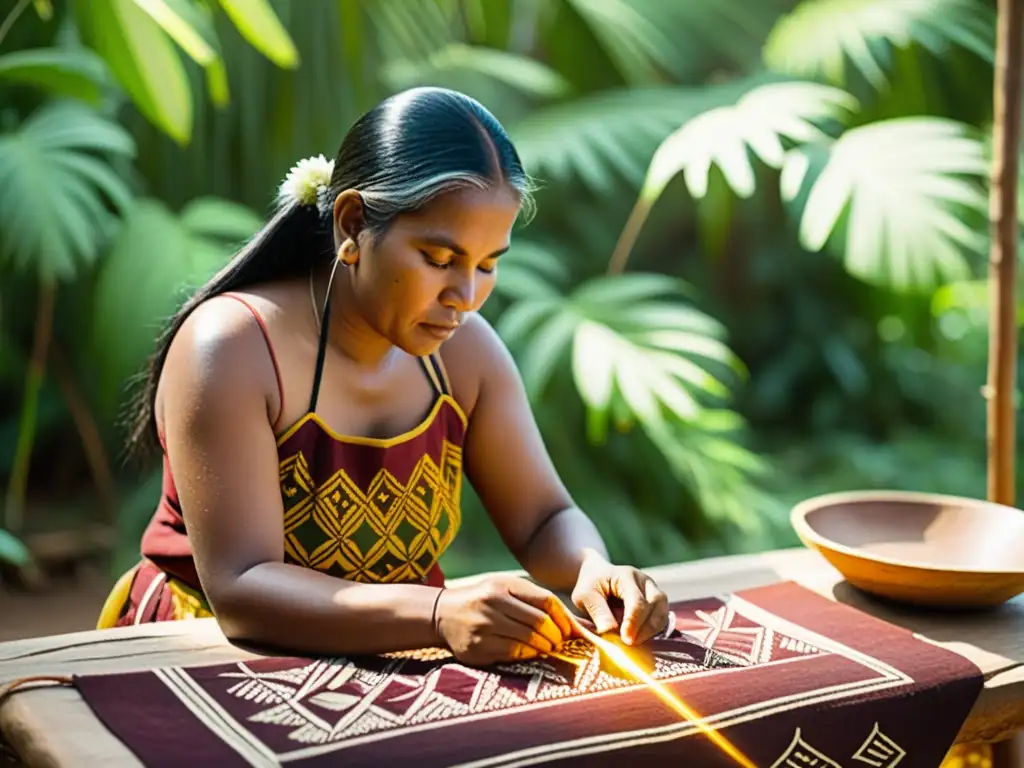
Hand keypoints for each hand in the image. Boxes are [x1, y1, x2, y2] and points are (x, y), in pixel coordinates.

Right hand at [434, 576, 573, 665]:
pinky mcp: (478, 647)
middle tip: (560, 642)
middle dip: (556, 636)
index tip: (571, 629)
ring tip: (547, 647)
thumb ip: (536, 600)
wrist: (442, 613)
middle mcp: (493, 602)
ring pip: (528, 640)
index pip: (546, 600)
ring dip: (544, 647)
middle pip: (540, 622)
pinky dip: (528, 654)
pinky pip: (513, 653)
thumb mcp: (505, 589)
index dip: (564, 618)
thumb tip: (577, 623)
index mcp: (503, 585)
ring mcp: (484, 625)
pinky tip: (530, 652)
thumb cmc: (483, 600)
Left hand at [571, 550, 669, 645]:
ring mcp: (653, 591)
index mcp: (626, 576)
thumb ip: (598, 612)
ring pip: (662, 612)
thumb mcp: (585, 596)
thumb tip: (610, 632)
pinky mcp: (655, 603)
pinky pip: (661, 619)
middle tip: (630, 643)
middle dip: (646, 627)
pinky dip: (652, 631)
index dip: (633, 622)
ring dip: (651, 631)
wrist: (596, 577)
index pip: (637, 600)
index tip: (626, 639)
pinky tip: (638, 638)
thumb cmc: (590, 585)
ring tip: (634, 642)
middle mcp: (644, 581)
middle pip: (656, 603)